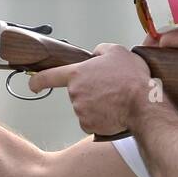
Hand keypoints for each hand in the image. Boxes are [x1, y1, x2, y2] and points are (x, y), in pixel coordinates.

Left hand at [27, 43, 153, 134]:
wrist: (144, 104)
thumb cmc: (131, 78)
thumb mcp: (117, 52)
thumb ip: (100, 51)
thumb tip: (95, 56)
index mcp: (77, 74)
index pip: (48, 76)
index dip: (37, 81)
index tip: (33, 84)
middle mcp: (74, 94)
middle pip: (77, 93)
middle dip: (90, 91)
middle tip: (110, 87)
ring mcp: (80, 111)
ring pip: (85, 107)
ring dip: (97, 105)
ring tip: (116, 99)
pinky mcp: (88, 126)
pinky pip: (91, 121)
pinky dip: (101, 118)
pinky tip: (114, 112)